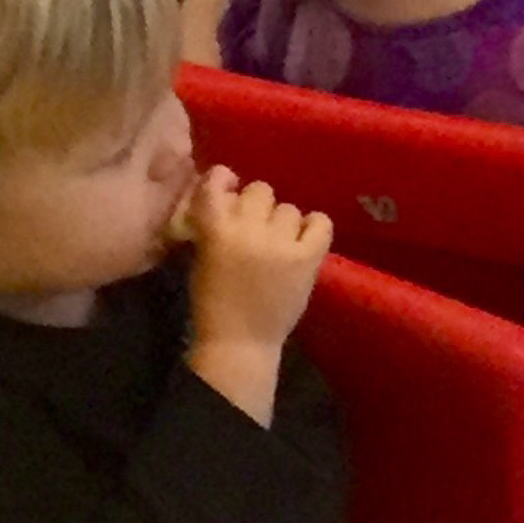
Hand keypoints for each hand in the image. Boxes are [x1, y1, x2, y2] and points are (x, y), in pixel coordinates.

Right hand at [185, 165, 331, 358]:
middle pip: (260, 190)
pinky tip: (304, 239)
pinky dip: (314, 227)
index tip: (227, 184)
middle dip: (257, 206)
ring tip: (279, 243)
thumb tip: (229, 194)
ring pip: (288, 208)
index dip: (223, 179)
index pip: (216, 184)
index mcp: (216, 232)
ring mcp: (281, 243)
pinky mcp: (308, 257)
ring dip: (282, 223)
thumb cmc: (214, 303)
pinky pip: (320, 222)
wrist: (241, 343)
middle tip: (256, 226)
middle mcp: (249, 231)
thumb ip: (214, 225)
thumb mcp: (203, 257)